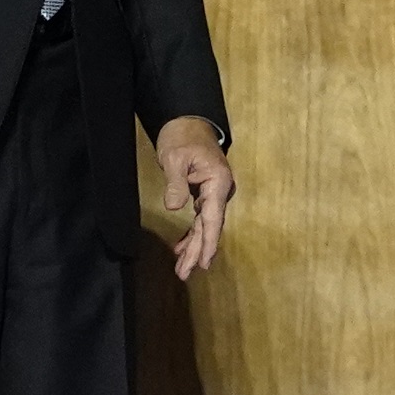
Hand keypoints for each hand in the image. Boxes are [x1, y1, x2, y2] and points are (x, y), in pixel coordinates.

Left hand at [155, 116, 232, 280]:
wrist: (188, 121)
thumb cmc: (182, 136)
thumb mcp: (174, 158)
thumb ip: (176, 184)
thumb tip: (175, 207)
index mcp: (217, 182)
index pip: (213, 218)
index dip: (208, 242)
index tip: (203, 263)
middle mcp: (220, 190)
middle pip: (209, 227)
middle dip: (197, 251)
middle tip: (185, 273)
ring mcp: (213, 192)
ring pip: (204, 225)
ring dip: (193, 246)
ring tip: (182, 268)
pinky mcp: (204, 192)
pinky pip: (200, 218)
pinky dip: (191, 233)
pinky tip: (181, 247)